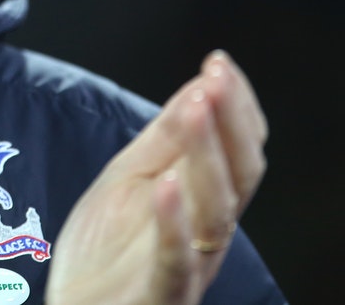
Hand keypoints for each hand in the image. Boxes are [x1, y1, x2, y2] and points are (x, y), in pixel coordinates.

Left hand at [46, 51, 268, 304]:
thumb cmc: (105, 254)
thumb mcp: (129, 179)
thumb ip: (165, 139)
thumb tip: (199, 85)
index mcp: (202, 203)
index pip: (239, 151)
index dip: (236, 107)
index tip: (219, 62)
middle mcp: (206, 234)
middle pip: (238, 176)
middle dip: (230, 122)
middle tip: (217, 77)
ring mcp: (187, 267)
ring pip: (215, 212)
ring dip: (208, 156)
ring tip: (198, 108)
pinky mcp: (158, 296)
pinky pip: (174, 262)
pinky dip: (174, 223)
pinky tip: (168, 185)